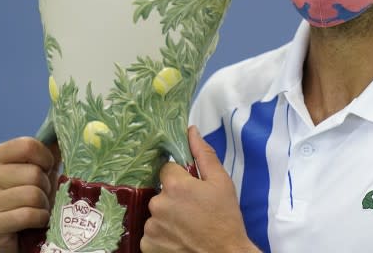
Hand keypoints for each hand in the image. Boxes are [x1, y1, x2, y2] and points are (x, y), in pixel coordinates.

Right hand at [0, 137, 60, 252]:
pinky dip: (40, 218)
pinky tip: (35, 221)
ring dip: (44, 204)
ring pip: (33, 194)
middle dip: (46, 186)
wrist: (21, 233)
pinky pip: (29, 214)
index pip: (28, 145)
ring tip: (38, 207)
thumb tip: (66, 125)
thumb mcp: (41, 166)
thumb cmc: (33, 194)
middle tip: (42, 194)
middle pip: (33, 172)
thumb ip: (50, 145)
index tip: (47, 168)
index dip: (46, 158)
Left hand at [141, 126, 259, 252]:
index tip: (193, 189)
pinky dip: (162, 235)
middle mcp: (158, 204)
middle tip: (193, 210)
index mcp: (175, 186)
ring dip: (167, 216)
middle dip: (174, 197)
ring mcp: (151, 227)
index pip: (167, 169)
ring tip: (187, 226)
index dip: (181, 177)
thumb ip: (204, 155)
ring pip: (156, 212)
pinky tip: (178, 238)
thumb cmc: (225, 219)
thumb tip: (191, 131)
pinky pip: (151, 233)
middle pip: (161, 192)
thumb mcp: (221, 183)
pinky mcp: (147, 245)